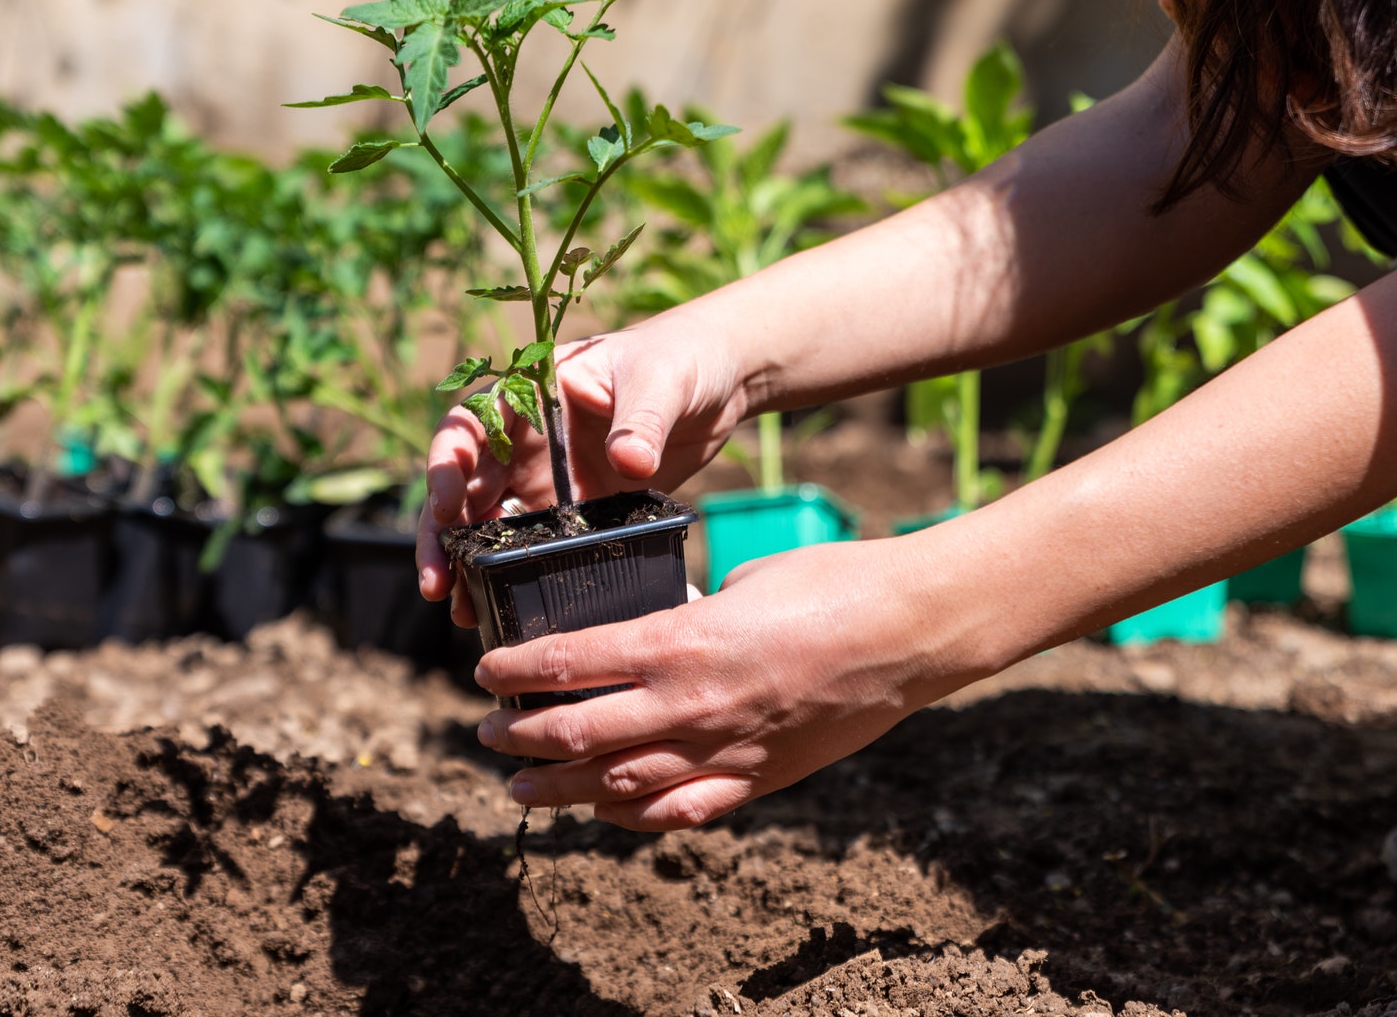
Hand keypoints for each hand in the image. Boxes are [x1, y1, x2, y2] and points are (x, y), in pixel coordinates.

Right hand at [416, 307, 752, 623]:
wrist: (721, 378)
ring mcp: (550, 476)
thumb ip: (640, 421)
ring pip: (493, 523)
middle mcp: (528, 439)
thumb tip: (629, 462)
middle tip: (434, 582)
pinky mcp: (578, 508)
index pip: (470, 428)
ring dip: (470, 563)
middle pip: (466, 486)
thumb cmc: (680, 358)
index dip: (448, 468)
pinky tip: (505, 605)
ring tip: (458, 609)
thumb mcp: (659, 382)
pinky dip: (518, 573)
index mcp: (531, 394)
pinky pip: (538, 543)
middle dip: (443, 535)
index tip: (446, 510)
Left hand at [467, 535, 994, 829]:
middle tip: (485, 734)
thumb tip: (649, 632)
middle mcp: (692, 706)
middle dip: (521, 736)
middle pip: (579, 733)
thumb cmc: (830, 585)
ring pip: (619, 784)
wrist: (911, 632)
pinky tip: (607, 812)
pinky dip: (633, 816)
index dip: (517, 672)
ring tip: (521, 787)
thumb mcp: (740, 581)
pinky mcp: (759, 780)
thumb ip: (686, 618)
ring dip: (561, 787)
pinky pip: (681, 811)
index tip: (485, 671)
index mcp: (682, 643)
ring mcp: (726, 751)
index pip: (571, 664)